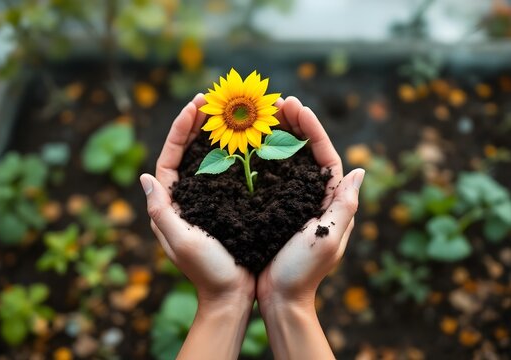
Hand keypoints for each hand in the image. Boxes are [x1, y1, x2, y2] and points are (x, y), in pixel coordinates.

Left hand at [140, 94, 254, 359]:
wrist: (231, 295)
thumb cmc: (207, 271)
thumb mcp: (181, 241)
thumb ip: (161, 211)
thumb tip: (145, 176)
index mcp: (170, 203)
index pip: (169, 156)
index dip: (179, 128)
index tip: (194, 105)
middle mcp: (185, 198)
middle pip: (186, 152)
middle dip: (196, 124)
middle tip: (211, 100)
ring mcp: (205, 200)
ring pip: (205, 159)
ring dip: (213, 134)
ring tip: (226, 113)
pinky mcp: (224, 205)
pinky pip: (224, 172)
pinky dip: (231, 154)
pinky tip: (245, 141)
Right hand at [256, 96, 363, 359]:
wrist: (281, 296)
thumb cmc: (304, 270)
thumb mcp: (328, 237)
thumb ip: (345, 205)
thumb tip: (360, 171)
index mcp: (330, 199)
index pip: (324, 154)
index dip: (310, 127)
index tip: (294, 106)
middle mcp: (313, 195)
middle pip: (305, 151)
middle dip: (293, 124)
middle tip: (276, 102)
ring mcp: (293, 201)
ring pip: (287, 160)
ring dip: (277, 135)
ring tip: (262, 115)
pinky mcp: (273, 208)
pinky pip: (269, 176)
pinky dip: (262, 157)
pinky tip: (248, 144)